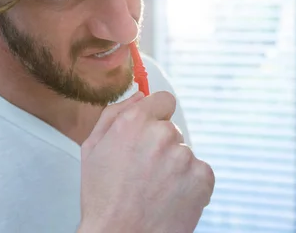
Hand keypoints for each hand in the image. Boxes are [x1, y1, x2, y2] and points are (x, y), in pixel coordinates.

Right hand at [78, 91, 214, 232]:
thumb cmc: (104, 199)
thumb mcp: (93, 149)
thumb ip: (114, 114)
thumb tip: (138, 95)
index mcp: (134, 122)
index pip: (163, 100)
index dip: (156, 116)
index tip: (150, 132)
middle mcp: (161, 134)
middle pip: (171, 130)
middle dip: (161, 147)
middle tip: (144, 173)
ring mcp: (184, 155)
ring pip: (184, 153)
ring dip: (175, 167)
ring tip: (155, 190)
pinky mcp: (202, 176)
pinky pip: (200, 172)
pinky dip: (190, 184)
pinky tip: (170, 198)